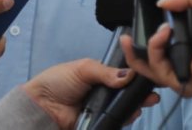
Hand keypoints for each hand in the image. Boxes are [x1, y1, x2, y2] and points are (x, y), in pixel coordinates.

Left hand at [20, 59, 157, 128]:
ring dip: (135, 106)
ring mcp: (101, 109)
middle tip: (152, 94)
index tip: (150, 77)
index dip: (137, 76)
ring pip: (123, 108)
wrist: (39, 107)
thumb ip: (106, 71)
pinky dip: (123, 118)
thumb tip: (129, 75)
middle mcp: (104, 93)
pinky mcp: (98, 123)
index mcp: (101, 76)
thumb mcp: (83, 68)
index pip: (124, 75)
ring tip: (145, 103)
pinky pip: (113, 121)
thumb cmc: (57, 82)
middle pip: (127, 93)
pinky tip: (131, 114)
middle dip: (141, 94)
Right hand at [121, 0, 191, 96]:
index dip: (154, 31)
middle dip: (134, 48)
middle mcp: (183, 58)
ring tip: (161, 29)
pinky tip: (163, 34)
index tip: (146, 19)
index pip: (166, 40)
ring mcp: (177, 72)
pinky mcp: (174, 81)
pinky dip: (155, 49)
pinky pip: (155, 67)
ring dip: (148, 43)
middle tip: (126, 35)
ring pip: (148, 63)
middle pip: (150, 56)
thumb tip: (162, 3)